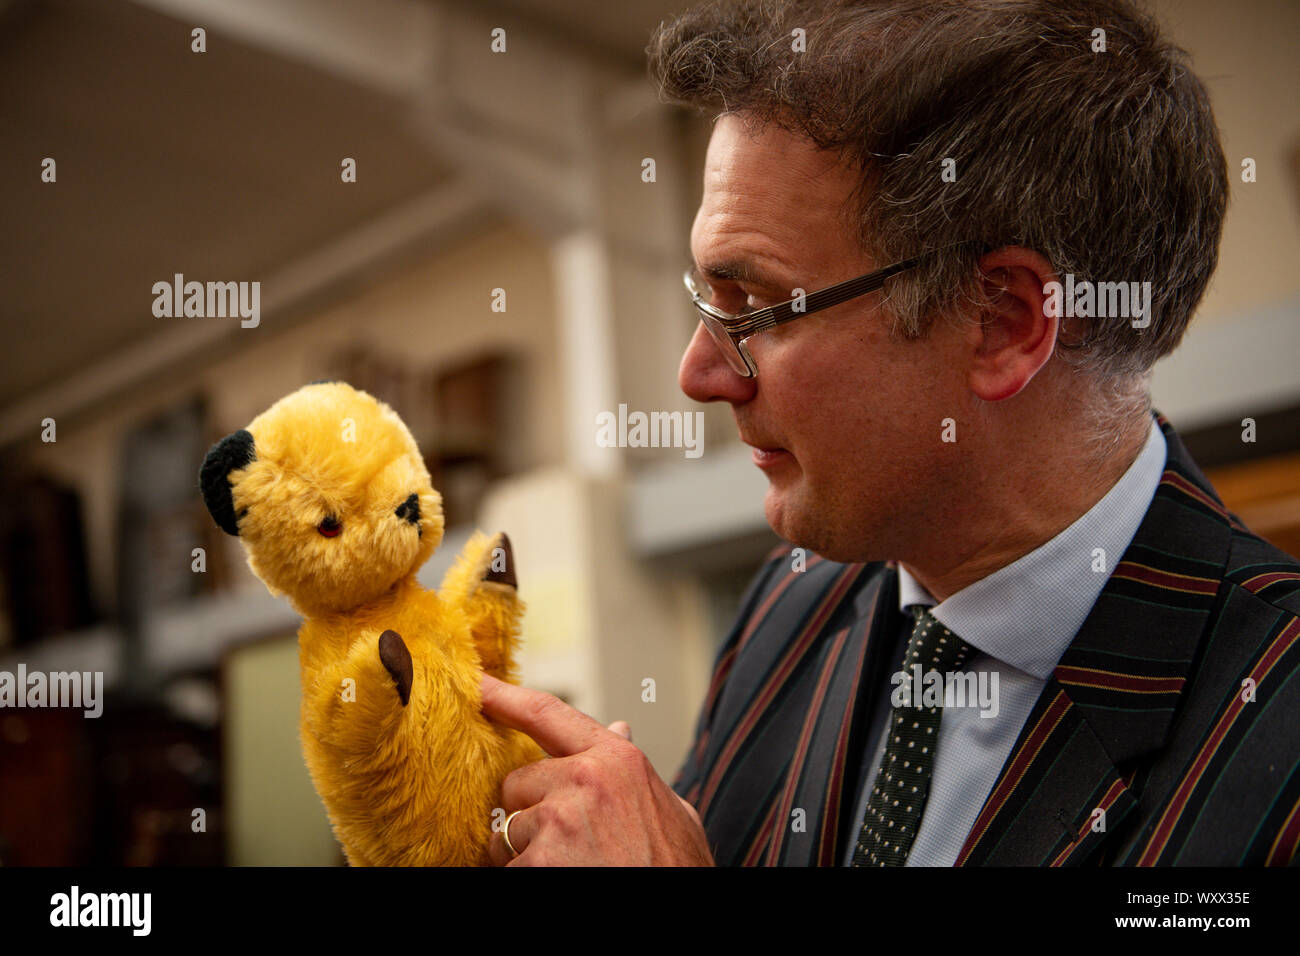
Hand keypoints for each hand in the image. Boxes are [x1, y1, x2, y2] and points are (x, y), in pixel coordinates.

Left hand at [480, 674, 713, 865]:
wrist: (681, 919)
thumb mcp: (671, 810)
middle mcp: (585, 780)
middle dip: (531, 812)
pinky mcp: (540, 862)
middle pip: (518, 782)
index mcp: (617, 760)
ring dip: (528, 853)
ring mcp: (559, 821)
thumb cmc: (677, 870)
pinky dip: (528, 876)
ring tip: (575, 867)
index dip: (505, 696)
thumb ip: (635, 769)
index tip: (475, 683)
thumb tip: (619, 728)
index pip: (548, 714)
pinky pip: (510, 866)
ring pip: (509, 831)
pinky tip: (567, 880)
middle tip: (569, 843)